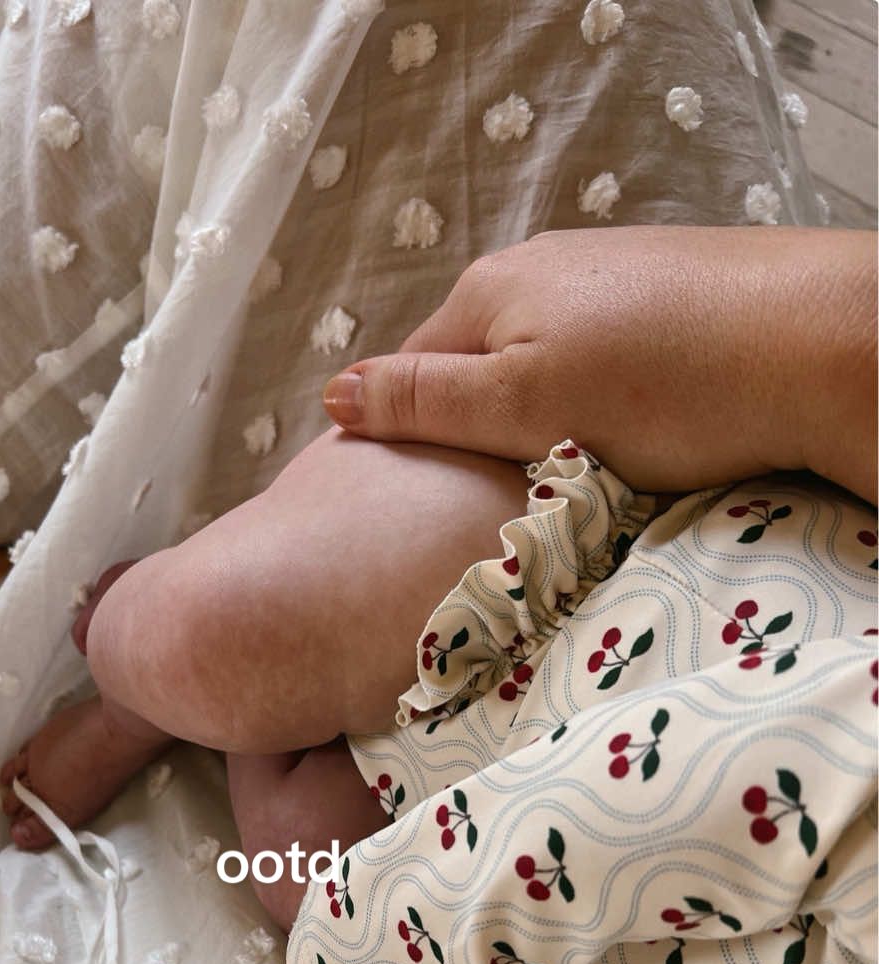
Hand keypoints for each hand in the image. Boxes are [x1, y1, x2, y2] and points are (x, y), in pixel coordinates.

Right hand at [323, 226, 875, 501]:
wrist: (815, 344)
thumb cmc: (662, 386)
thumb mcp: (521, 406)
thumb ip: (424, 401)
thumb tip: (332, 394)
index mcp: (487, 293)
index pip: (408, 375)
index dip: (404, 445)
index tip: (412, 510)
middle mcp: (537, 269)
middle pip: (472, 370)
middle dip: (472, 436)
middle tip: (492, 505)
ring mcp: (603, 277)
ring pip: (535, 368)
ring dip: (535, 424)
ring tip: (561, 478)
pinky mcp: (660, 295)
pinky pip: (592, 360)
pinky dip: (591, 404)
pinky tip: (622, 435)